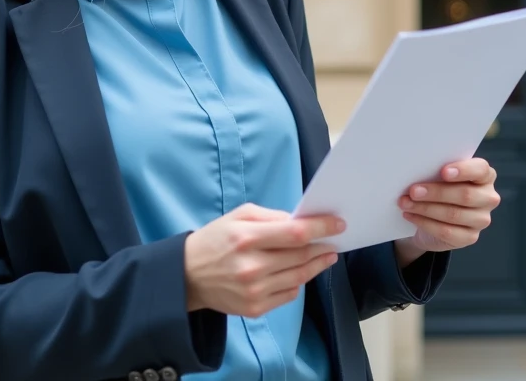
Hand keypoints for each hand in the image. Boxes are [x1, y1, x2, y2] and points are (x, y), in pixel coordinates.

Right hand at [183, 203, 343, 318]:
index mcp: (247, 238)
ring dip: (317, 265)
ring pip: (299, 277)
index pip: (295, 234)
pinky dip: (298, 282)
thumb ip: (271, 217)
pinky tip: (300, 272)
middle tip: (333, 240)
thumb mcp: (238, 216)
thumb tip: (301, 222)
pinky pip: (289, 295)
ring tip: (326, 255)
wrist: (187, 276)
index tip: (338, 224)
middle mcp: (252, 267)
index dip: (321, 228)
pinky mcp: (254, 309)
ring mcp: (254, 291)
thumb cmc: (215, 240)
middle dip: (322, 246)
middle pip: (301, 256)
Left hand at [395, 158, 500, 255]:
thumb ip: (437, 171)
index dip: (464, 170)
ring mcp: (481, 219)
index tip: (443, 171)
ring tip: (406, 203)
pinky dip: (425, 223)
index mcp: (485, 176)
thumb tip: (418, 170)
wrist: (434, 217)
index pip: (481, 170)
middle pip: (465, 194)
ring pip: (454, 214)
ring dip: (426, 208)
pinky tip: (411, 216)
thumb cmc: (439, 188)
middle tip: (413, 191)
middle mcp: (488, 197)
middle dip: (436, 192)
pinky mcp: (470, 237)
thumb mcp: (440, 176)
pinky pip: (447, 232)